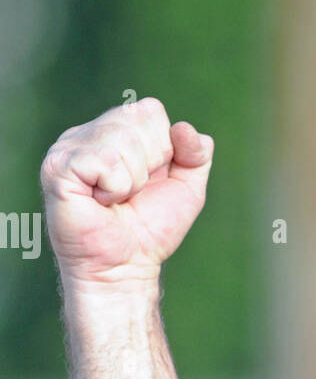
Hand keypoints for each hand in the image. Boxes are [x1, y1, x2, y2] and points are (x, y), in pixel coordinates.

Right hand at [40, 97, 213, 287]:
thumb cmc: (149, 231)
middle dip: (149, 164)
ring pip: (123, 139)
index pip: (151, 110)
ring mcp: (67, 148)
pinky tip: (101, 202)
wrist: (125, 268)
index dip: (164, 149)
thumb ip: (196, 155)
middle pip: (137, 118)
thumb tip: (184, 127)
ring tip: (114, 200)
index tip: (150, 181)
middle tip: (130, 194)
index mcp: (114, 130)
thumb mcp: (187, 189)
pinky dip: (114, 188)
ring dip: (131, 180)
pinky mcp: (57, 167)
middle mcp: (87, 133)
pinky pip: (105, 160)